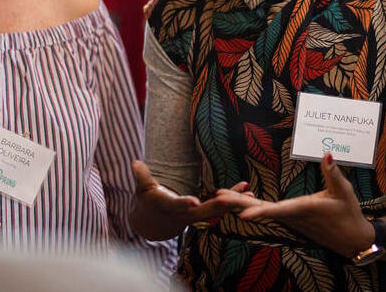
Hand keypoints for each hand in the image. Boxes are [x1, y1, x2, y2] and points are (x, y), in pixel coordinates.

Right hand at [131, 160, 251, 240]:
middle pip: (203, 211)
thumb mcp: (141, 189)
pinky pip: (220, 206)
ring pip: (216, 210)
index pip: (177, 206)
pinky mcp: (204, 212)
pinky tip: (248, 191)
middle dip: (219, 206)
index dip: (185, 203)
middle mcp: (184, 214)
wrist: (153, 222)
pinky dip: (233, 199)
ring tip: (249, 195)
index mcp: (168, 206)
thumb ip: (141, 176)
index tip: (194, 202)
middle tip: (232, 200)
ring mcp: (195, 215)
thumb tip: (135, 163)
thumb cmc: (146, 200)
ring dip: (233, 203)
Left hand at [216, 153, 373, 257]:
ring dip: (241, 203)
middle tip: (217, 197)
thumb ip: (333, 173)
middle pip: (261, 210)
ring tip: (220, 195)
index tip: (242, 215)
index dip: (260, 212)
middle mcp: (293, 217)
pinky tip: (242, 199)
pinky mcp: (291, 220)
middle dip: (238, 204)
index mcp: (304, 209)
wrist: (353, 240)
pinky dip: (252, 206)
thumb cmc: (349, 214)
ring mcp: (290, 220)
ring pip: (262, 211)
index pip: (278, 211)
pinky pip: (268, 212)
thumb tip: (326, 154)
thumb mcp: (344, 191)